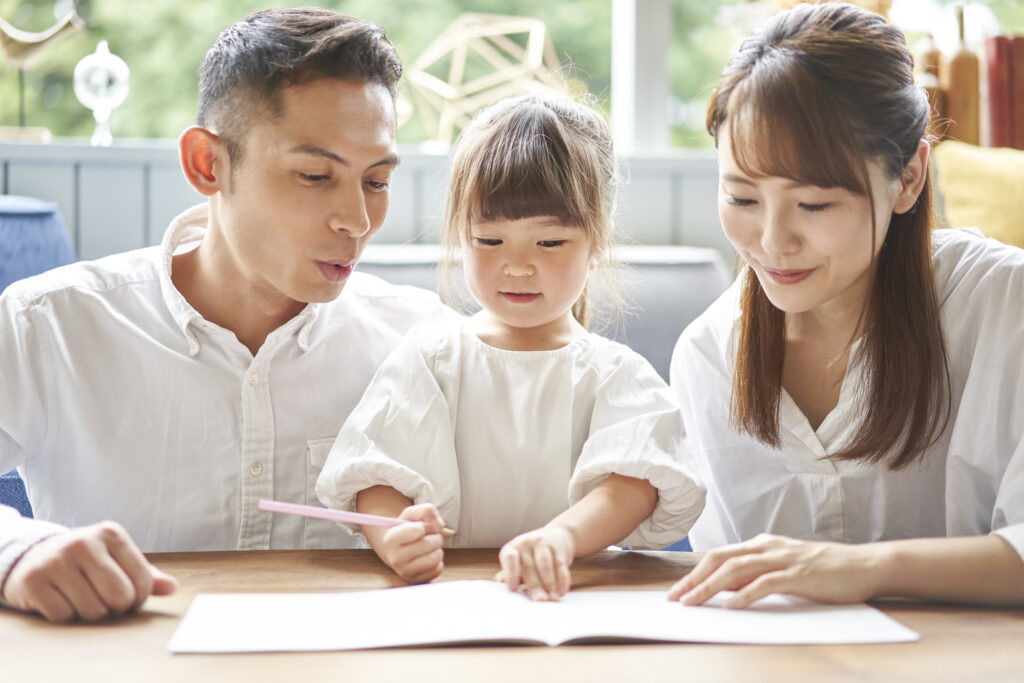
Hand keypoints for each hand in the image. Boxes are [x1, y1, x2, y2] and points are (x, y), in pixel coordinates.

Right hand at [1, 521, 177, 622]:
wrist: (33, 555)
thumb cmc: (86, 561)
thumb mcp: (116, 559)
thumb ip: (145, 573)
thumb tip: (172, 587)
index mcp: (111, 534)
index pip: (142, 579)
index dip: (140, 598)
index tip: (131, 599)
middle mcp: (83, 543)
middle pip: (119, 597)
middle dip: (117, 608)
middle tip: (107, 603)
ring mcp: (56, 561)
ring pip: (92, 610)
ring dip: (91, 614)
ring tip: (83, 599)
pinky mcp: (33, 581)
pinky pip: (63, 616)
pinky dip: (66, 616)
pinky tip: (62, 600)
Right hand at [374, 503, 445, 583]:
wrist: (398, 550)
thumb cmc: (407, 529)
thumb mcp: (412, 514)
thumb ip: (427, 511)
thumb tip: (440, 525)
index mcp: (391, 539)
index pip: (418, 529)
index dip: (427, 525)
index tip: (424, 527)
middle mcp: (395, 558)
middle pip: (428, 544)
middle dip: (435, 536)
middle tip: (430, 536)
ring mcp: (405, 572)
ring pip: (434, 558)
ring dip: (438, 549)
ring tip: (430, 547)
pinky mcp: (416, 580)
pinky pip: (438, 569)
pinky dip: (439, 561)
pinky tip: (429, 557)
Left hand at [496, 526, 575, 600]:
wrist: (556, 535)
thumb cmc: (532, 554)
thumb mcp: (519, 562)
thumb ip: (509, 573)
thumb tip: (499, 584)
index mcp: (512, 548)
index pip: (509, 558)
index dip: (510, 573)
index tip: (513, 589)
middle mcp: (526, 543)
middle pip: (529, 567)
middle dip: (535, 586)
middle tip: (540, 600)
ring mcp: (542, 543)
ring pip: (545, 565)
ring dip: (549, 584)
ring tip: (552, 598)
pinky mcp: (558, 547)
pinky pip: (560, 565)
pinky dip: (562, 581)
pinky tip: (561, 592)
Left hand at [667, 534, 881, 607]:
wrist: (865, 565)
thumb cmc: (824, 571)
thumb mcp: (784, 569)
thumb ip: (757, 576)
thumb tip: (726, 590)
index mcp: (762, 545)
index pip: (720, 556)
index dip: (695, 573)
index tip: (677, 591)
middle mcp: (768, 547)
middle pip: (721, 560)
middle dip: (694, 579)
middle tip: (675, 598)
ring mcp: (784, 559)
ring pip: (737, 569)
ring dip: (710, 587)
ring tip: (693, 603)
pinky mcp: (800, 574)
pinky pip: (766, 583)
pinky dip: (745, 594)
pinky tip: (731, 605)